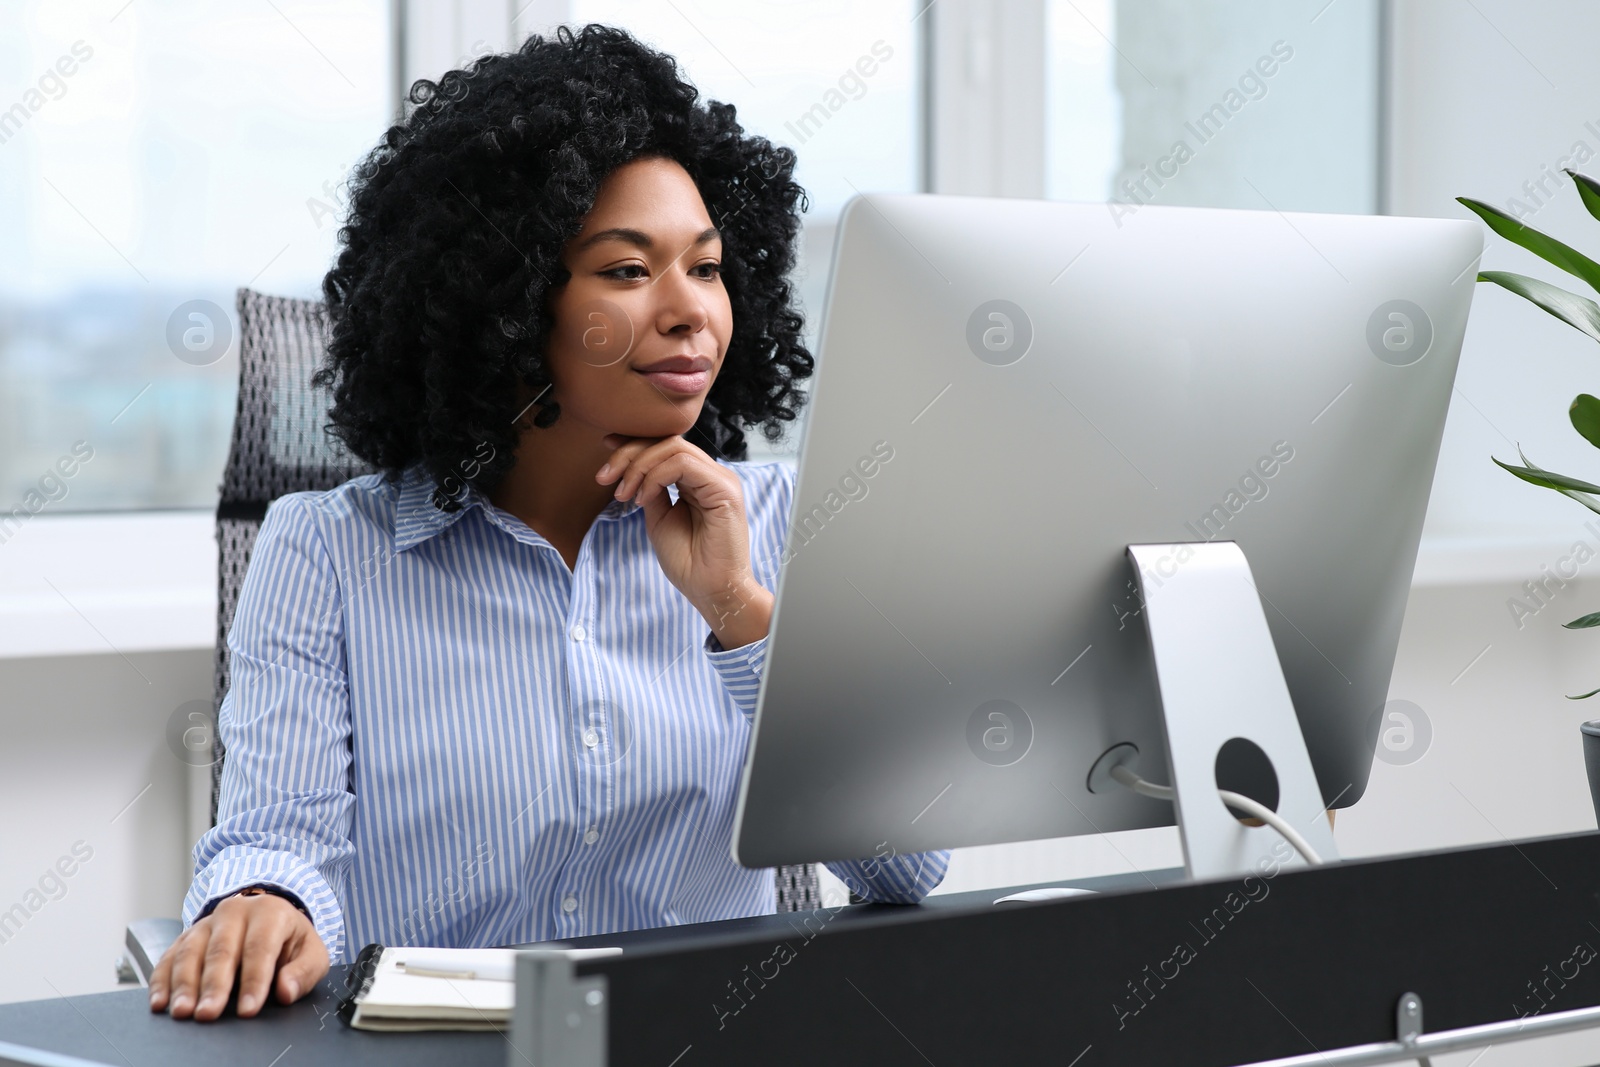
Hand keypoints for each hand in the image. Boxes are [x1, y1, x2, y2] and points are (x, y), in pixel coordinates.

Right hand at [148, 890, 328, 1020]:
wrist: (268, 916)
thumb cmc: (290, 940)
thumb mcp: (311, 952)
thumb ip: (304, 972)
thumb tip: (286, 992)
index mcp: (269, 912)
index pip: (260, 947)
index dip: (254, 980)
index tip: (248, 1009)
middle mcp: (234, 912)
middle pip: (221, 950)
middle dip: (214, 985)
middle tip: (208, 1014)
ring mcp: (206, 923)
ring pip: (190, 952)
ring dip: (184, 984)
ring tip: (183, 1012)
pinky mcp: (185, 936)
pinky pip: (169, 957)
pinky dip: (162, 980)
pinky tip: (160, 1002)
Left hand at [596, 433, 772, 648]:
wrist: (710, 590)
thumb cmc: (688, 561)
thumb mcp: (659, 518)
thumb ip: (651, 489)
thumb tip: (634, 467)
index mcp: (698, 480)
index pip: (666, 446)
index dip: (635, 442)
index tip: (605, 445)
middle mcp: (711, 474)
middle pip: (667, 442)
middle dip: (629, 453)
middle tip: (604, 477)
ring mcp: (720, 479)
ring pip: (674, 447)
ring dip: (639, 466)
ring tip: (623, 494)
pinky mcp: (724, 489)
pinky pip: (683, 464)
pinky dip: (655, 476)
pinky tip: (642, 499)